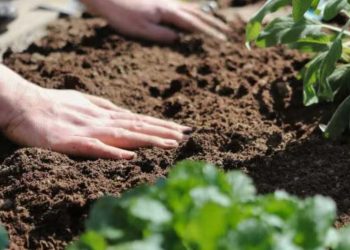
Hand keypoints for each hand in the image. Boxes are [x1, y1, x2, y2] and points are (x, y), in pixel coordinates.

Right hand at [0, 66, 189, 159]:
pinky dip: (113, 151)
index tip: (181, 130)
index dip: (161, 125)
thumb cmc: (53, 104)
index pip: (139, 120)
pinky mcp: (70, 142)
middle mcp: (101, 121)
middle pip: (138, 126)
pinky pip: (94, 148)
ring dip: (148, 139)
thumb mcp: (84, 102)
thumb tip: (124, 113)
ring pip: (124, 135)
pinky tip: (130, 156)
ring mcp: (88, 130)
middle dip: (164, 131)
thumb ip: (104, 108)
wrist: (23, 104)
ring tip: (171, 144)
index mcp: (104, 114)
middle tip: (187, 135)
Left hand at [81, 0, 230, 42]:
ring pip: (190, 9)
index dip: (208, 32)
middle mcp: (169, 5)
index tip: (221, 40)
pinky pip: (181, 8)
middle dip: (212, 24)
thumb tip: (179, 39)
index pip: (193, 24)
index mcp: (167, 12)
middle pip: (196, 14)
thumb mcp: (142, 30)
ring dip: (204, 17)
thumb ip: (162, 35)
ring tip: (215, 24)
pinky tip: (191, 17)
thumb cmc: (122, 15)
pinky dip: (191, 13)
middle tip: (225, 32)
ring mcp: (164, 2)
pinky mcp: (158, 3)